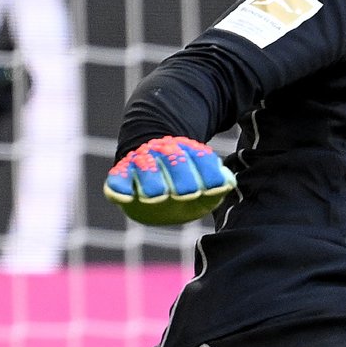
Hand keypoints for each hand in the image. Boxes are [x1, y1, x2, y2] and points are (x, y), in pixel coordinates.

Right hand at [104, 136, 234, 225]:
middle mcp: (165, 154)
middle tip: (187, 193)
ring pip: (147, 168)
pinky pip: (117, 179)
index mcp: (190, 152)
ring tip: (156, 196)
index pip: (201, 160)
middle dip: (181, 176)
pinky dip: (118, 187)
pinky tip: (124, 198)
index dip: (208, 173)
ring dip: (152, 180)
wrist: (152, 149)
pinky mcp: (122, 172)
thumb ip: (217, 182)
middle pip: (175, 162)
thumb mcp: (204, 177)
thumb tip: (228, 183)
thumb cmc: (185, 176)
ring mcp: (143, 161)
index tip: (212, 188)